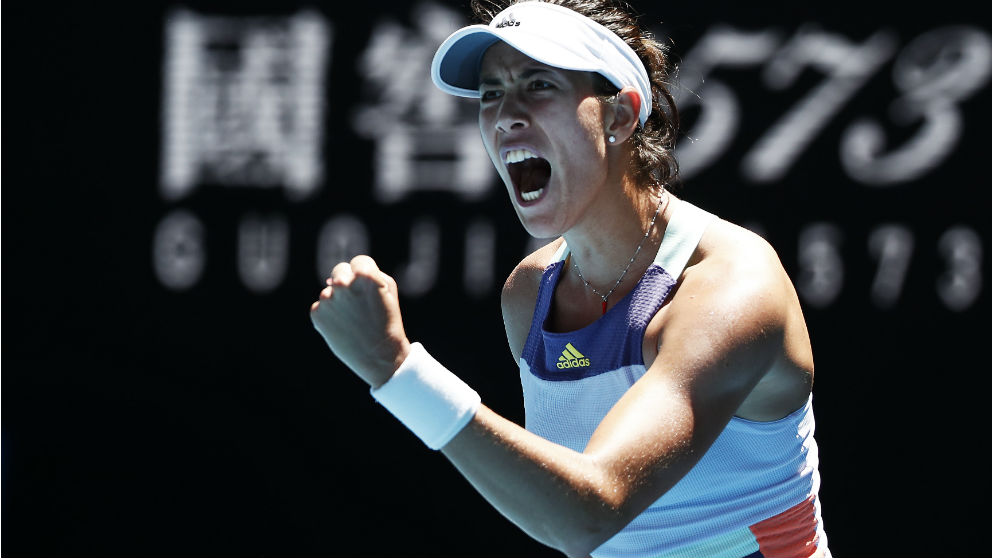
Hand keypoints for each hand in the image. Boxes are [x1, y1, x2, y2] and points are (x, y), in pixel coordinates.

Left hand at [310, 255, 410, 388]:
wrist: (379, 356)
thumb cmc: (388, 320)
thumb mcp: (389, 290)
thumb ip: (369, 273)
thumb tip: (344, 273)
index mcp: (364, 276)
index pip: (359, 261)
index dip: (366, 273)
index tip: (370, 287)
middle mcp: (342, 284)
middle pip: (340, 270)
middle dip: (348, 281)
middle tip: (359, 302)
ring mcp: (327, 299)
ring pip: (330, 291)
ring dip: (339, 300)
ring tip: (354, 320)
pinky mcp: (317, 313)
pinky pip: (321, 306)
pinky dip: (330, 315)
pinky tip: (343, 327)